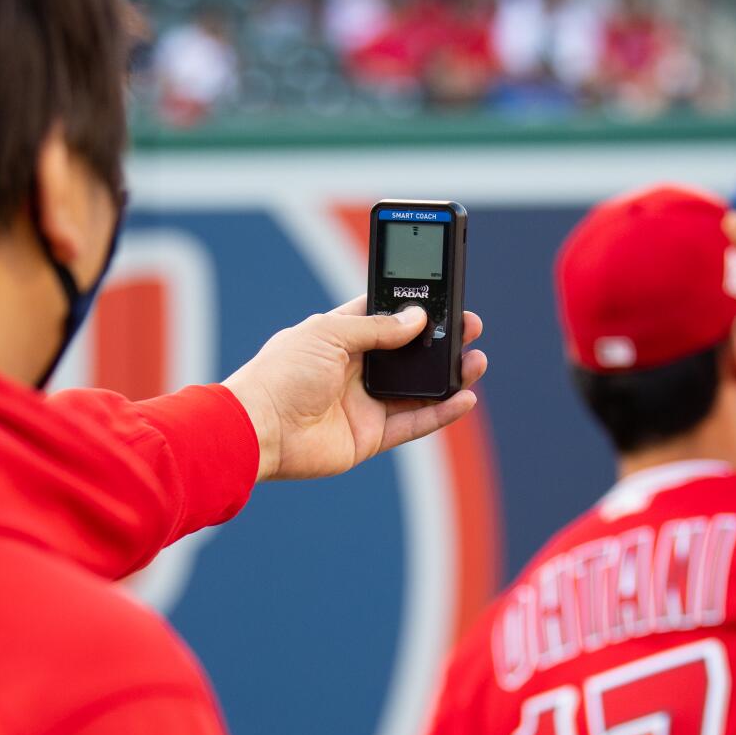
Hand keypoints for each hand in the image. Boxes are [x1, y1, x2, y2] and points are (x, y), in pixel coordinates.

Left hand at [223, 300, 488, 481]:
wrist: (259, 429)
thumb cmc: (281, 373)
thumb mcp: (329, 333)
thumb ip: (377, 328)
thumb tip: (417, 320)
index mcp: (339, 336)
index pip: (383, 315)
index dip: (414, 307)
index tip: (444, 298)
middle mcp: (354, 369)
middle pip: (408, 353)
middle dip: (441, 341)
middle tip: (470, 328)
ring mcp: (364, 403)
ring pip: (418, 388)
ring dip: (448, 375)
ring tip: (476, 362)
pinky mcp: (370, 436)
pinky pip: (414, 422)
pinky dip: (441, 412)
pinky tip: (465, 398)